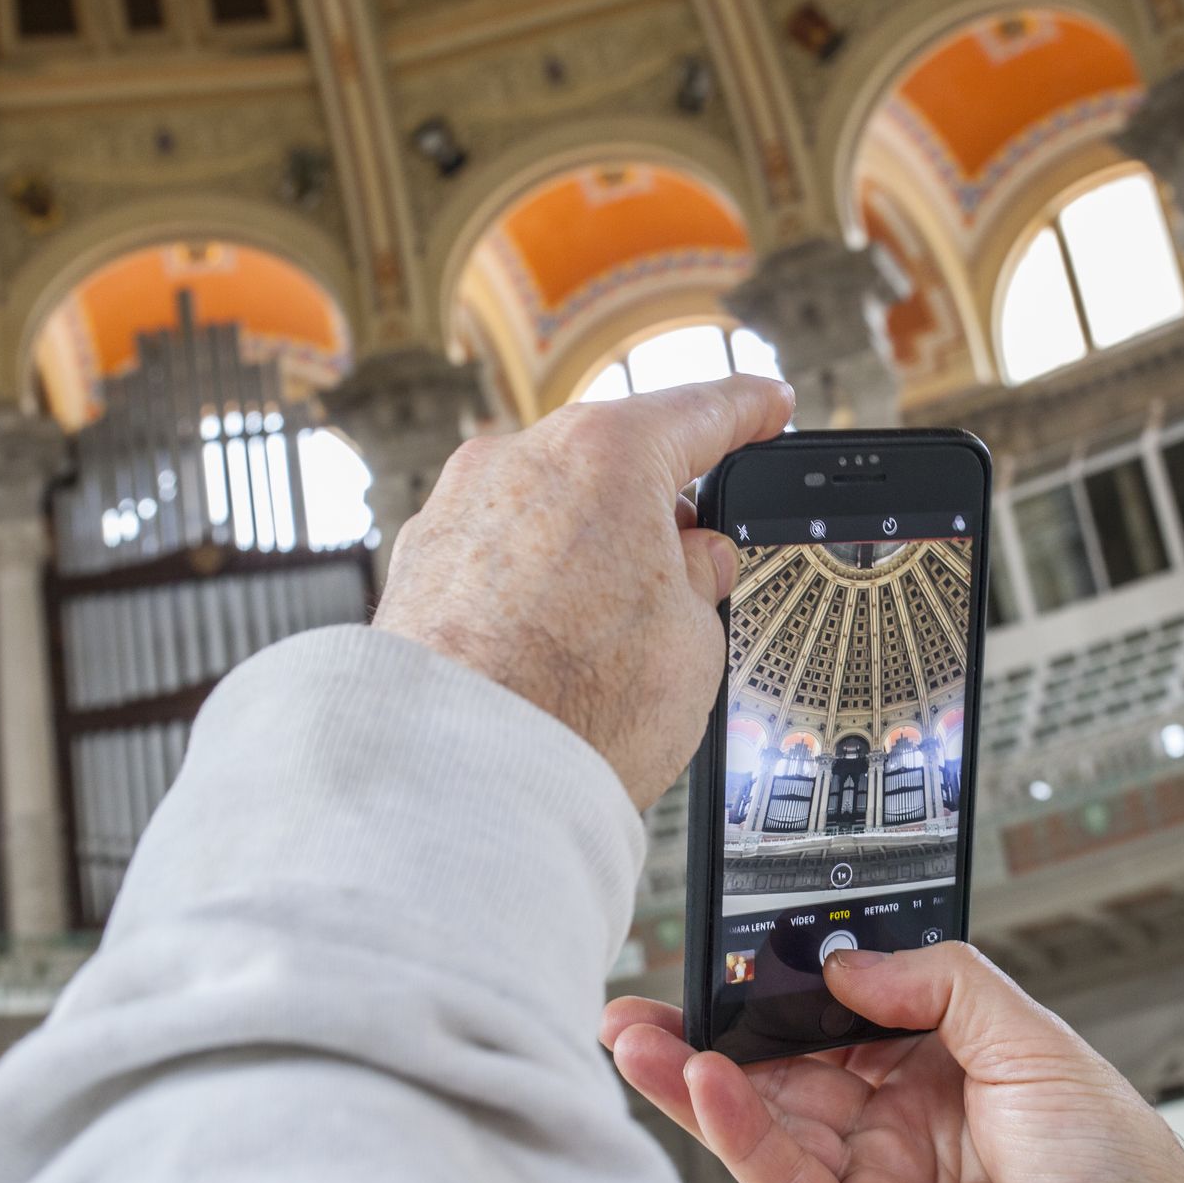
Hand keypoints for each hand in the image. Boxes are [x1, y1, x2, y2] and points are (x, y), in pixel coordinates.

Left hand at [373, 377, 792, 807]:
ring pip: (548, 504)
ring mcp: (457, 509)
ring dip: (590, 543)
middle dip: (658, 499)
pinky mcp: (415, 565)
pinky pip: (498, 551)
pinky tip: (553, 636)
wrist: (460, 778)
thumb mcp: (696, 640)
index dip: (747, 411)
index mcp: (606, 455)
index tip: (767, 405)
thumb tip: (688, 559)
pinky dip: (533, 579)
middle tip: (696, 557)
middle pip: (613, 458)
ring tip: (618, 624)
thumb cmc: (577, 708)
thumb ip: (699, 579)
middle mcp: (519, 461)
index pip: (699, 414)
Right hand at [603, 944, 1183, 1182]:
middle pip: (780, 1069)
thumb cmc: (1116, 1171)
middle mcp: (896, 1124)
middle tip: (648, 1002)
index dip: (777, 987)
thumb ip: (938, 982)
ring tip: (640, 1039)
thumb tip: (845, 959)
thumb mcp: (1033, 1036)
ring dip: (697, 1080)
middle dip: (708, 1035)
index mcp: (938, 1064)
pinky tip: (703, 1086)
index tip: (725, 956)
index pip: (833, 1015)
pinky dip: (735, 1134)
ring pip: (764, 1125)